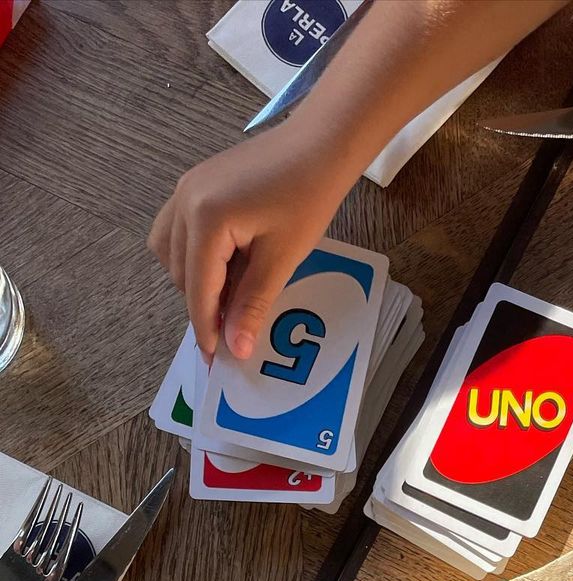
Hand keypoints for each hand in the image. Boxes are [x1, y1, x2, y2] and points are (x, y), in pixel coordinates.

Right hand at [149, 122, 350, 360]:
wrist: (318, 145)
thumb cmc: (307, 198)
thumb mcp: (281, 259)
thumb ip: (252, 304)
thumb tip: (235, 348)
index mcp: (205, 219)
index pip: (197, 288)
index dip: (206, 328)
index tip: (214, 360)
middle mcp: (184, 200)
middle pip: (179, 273)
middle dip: (203, 304)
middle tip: (235, 328)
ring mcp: (185, 188)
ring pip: (172, 252)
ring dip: (196, 280)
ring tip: (233, 296)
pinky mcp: (196, 184)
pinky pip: (180, 230)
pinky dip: (196, 256)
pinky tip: (227, 266)